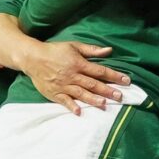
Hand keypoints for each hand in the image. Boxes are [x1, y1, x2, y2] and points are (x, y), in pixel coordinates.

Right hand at [14, 41, 129, 114]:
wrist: (32, 58)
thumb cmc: (55, 50)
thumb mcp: (74, 46)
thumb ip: (92, 50)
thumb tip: (109, 50)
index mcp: (79, 63)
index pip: (100, 71)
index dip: (114, 75)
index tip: (126, 80)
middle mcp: (72, 75)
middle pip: (93, 84)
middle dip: (107, 90)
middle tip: (120, 96)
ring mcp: (62, 85)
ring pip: (80, 93)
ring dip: (92, 99)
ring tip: (104, 104)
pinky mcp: (54, 93)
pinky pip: (64, 101)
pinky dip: (71, 106)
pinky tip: (79, 112)